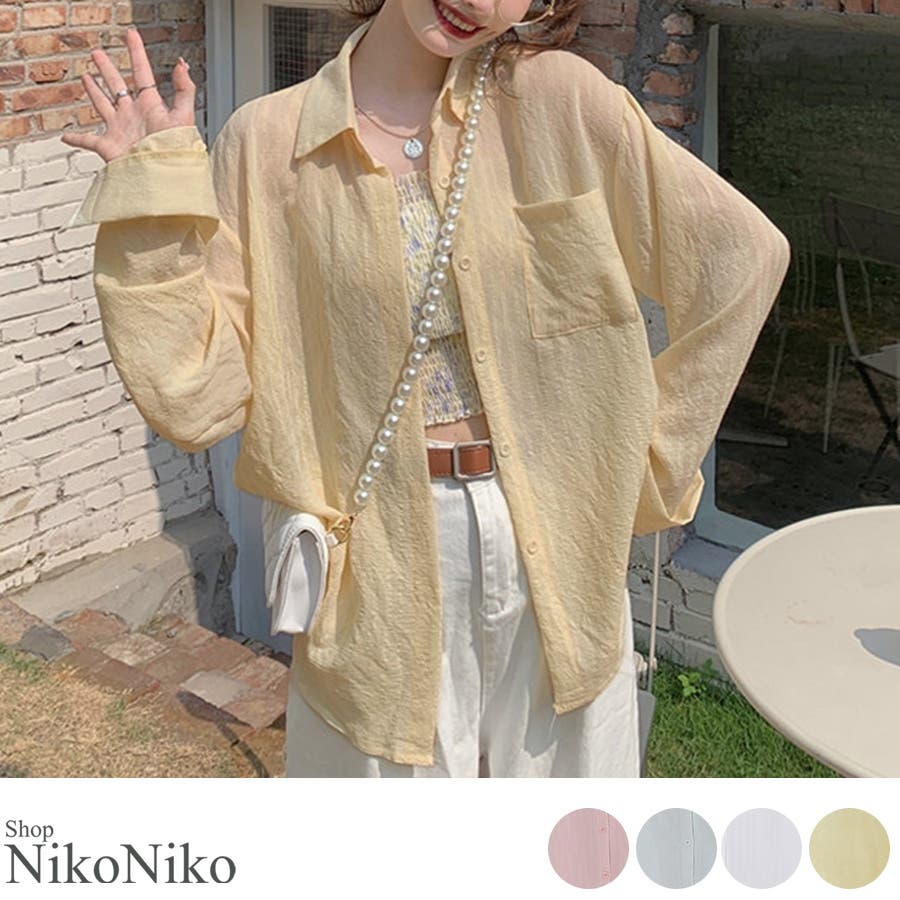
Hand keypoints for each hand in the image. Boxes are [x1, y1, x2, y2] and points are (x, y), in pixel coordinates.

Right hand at [60, 27, 195, 162]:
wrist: (163, 179)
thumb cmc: (175, 152)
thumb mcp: (183, 118)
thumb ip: (185, 90)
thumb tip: (182, 64)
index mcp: (150, 106)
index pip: (142, 73)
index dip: (136, 53)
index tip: (131, 34)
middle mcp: (133, 116)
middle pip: (116, 85)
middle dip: (107, 69)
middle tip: (97, 53)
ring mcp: (119, 130)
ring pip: (102, 105)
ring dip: (93, 91)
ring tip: (86, 76)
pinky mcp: (109, 147)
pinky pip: (87, 141)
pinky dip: (76, 139)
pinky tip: (65, 137)